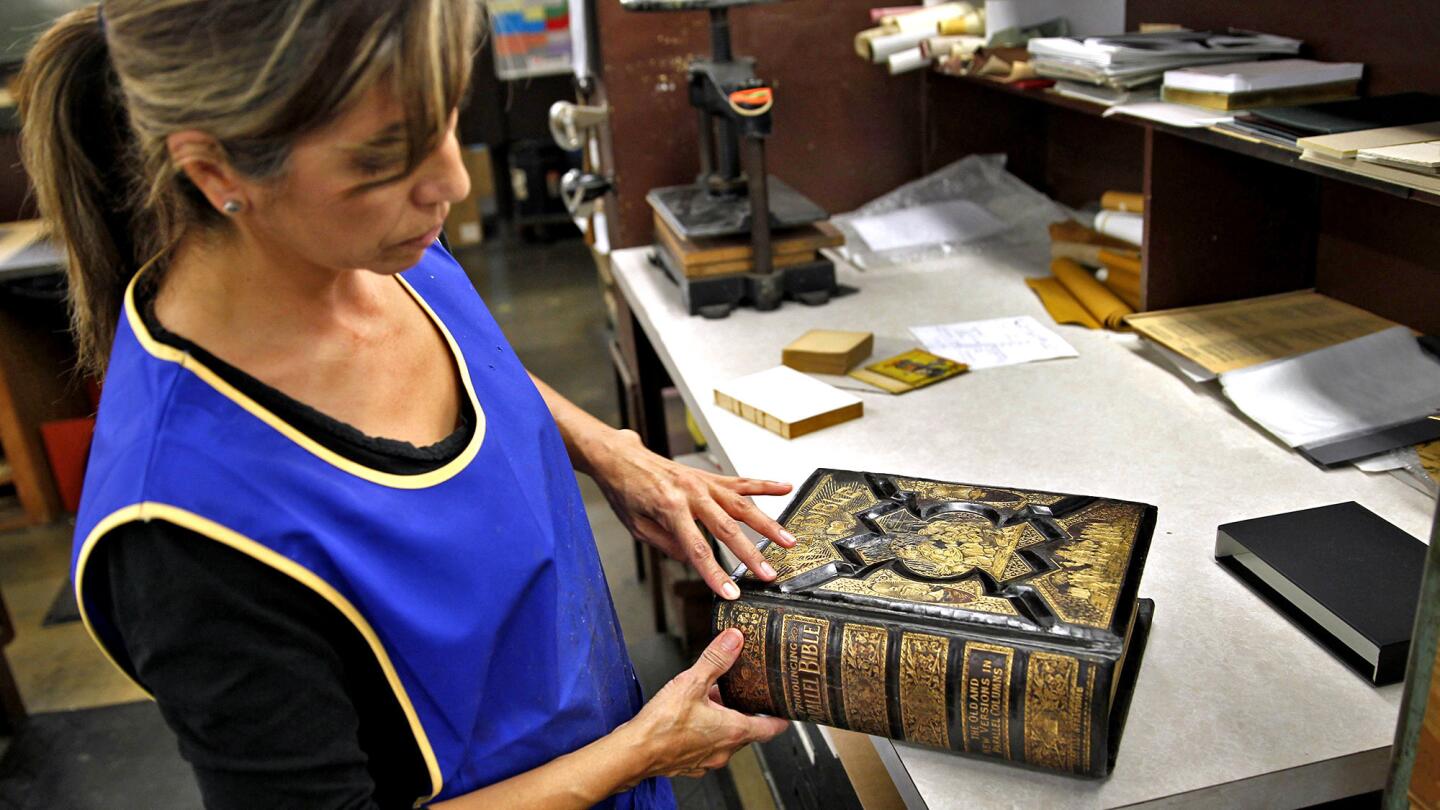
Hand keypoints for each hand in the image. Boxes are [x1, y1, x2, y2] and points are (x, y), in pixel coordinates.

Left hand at [590, 429, 794, 598]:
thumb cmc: (626, 492)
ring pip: (743, 505)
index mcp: (670, 509)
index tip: (731, 593)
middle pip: (727, 529)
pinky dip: (765, 485)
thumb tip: (693, 560)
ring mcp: (704, 483)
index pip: (697, 550)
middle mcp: (692, 494)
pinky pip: (742, 481)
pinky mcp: (709, 476)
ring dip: (768, 524)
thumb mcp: (637, 527)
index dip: (716, 574)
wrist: (622, 459)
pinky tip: (786, 488)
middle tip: (769, 574)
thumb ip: (667, 544)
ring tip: (789, 541)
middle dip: (751, 555)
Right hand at [617, 628, 787, 778]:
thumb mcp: (692, 682)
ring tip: (710, 702)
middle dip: (743, 713)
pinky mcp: (688, 764)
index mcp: (733, 731)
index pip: (770, 729)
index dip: (779, 719)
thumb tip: (734, 640)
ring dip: (722, 722)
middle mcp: (723, 750)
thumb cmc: (661, 725)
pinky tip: (690, 720)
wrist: (633, 753)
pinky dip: (704, 734)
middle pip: (746, 732)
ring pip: (724, 739)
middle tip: (741, 696)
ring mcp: (706, 760)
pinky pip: (705, 747)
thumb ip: (716, 659)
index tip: (785, 713)